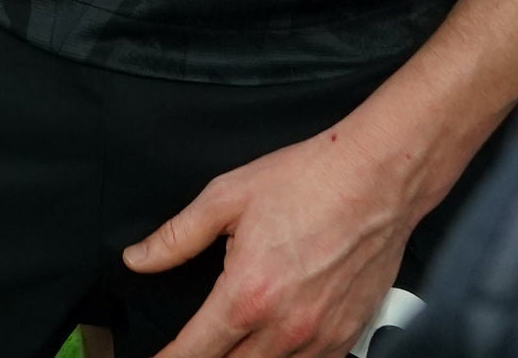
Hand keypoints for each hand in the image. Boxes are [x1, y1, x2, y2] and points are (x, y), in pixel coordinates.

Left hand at [123, 110, 435, 357]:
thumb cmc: (309, 181)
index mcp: (248, 294)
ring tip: (236, 338)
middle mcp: (285, 326)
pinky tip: (277, 340)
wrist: (378, 178)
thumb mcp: (227, 196)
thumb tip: (139, 259)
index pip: (195, 350)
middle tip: (202, 342)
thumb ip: (177, 237)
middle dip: (209, 357)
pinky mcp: (346, 336)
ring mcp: (320, 337)